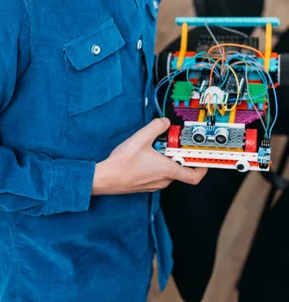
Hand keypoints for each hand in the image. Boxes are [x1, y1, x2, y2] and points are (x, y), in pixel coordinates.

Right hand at [92, 118, 207, 194]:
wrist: (106, 178)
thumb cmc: (123, 163)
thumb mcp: (141, 138)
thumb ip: (156, 126)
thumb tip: (164, 122)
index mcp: (167, 170)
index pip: (194, 176)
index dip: (202, 168)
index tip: (202, 158)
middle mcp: (164, 180)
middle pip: (180, 170)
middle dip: (178, 156)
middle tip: (171, 144)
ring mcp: (154, 184)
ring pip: (168, 172)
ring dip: (166, 160)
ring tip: (155, 148)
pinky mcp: (146, 185)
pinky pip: (158, 175)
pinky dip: (157, 165)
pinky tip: (145, 156)